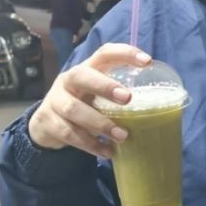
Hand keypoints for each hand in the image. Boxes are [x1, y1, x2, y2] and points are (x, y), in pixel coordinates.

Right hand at [28, 43, 151, 157]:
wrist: (46, 124)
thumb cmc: (83, 104)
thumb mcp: (97, 95)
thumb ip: (118, 96)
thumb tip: (158, 107)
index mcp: (86, 69)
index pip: (104, 53)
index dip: (125, 54)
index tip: (147, 61)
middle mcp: (68, 81)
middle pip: (83, 76)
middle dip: (105, 86)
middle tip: (128, 99)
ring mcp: (55, 101)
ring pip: (75, 110)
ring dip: (101, 123)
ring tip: (123, 136)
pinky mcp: (48, 122)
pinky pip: (70, 134)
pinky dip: (91, 145)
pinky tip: (107, 151)